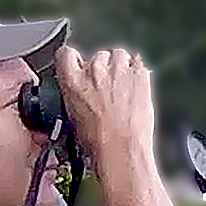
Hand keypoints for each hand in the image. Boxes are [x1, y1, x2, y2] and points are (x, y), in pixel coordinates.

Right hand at [53, 43, 156, 171]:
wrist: (121, 151)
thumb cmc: (98, 141)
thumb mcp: (73, 115)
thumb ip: (76, 92)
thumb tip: (82, 88)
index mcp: (72, 81)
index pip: (66, 54)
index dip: (75, 61)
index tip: (81, 67)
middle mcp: (94, 70)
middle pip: (98, 56)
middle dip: (104, 70)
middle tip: (109, 90)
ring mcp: (118, 70)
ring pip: (119, 55)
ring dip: (122, 68)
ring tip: (124, 90)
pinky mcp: (139, 74)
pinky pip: (139, 63)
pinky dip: (138, 73)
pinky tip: (136, 90)